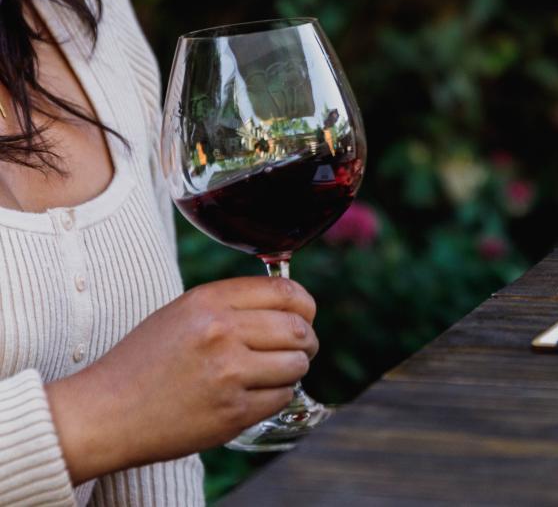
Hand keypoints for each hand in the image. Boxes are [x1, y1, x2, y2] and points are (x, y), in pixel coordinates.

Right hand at [46, 276, 318, 481]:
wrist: (104, 413)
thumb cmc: (144, 361)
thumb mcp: (183, 313)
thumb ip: (232, 303)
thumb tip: (289, 303)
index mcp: (209, 301)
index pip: (286, 291)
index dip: (305, 304)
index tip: (306, 314)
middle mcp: (222, 332)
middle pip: (298, 328)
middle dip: (306, 339)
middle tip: (301, 348)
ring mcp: (228, 373)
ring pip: (296, 364)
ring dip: (293, 369)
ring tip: (274, 372)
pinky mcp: (232, 412)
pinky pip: (281, 397)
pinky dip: (276, 396)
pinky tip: (255, 394)